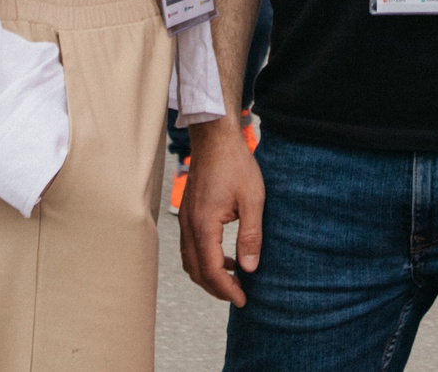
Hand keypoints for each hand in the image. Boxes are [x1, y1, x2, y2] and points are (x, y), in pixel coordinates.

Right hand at [180, 117, 264, 305]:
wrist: (215, 138)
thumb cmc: (235, 164)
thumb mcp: (253, 200)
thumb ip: (251, 236)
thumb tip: (249, 268)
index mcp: (204, 225)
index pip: (211, 270)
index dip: (227, 290)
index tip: (243, 300)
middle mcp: (189, 225)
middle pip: (196, 271)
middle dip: (216, 289)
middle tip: (238, 295)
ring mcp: (185, 219)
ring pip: (190, 261)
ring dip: (209, 275)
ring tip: (233, 279)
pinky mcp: (187, 213)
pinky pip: (190, 247)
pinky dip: (204, 260)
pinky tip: (225, 256)